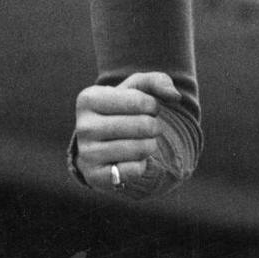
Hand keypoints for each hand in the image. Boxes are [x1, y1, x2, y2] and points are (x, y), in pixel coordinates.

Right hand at [74, 71, 180, 191]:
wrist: (101, 145)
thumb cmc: (122, 111)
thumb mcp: (135, 90)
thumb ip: (157, 81)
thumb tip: (175, 96)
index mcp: (89, 98)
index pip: (141, 101)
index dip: (153, 105)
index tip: (147, 108)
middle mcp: (84, 126)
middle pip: (144, 126)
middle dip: (154, 126)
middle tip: (148, 128)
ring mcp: (87, 153)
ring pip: (141, 149)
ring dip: (151, 145)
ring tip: (142, 142)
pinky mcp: (95, 176)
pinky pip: (135, 170)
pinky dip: (141, 165)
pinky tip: (131, 159)